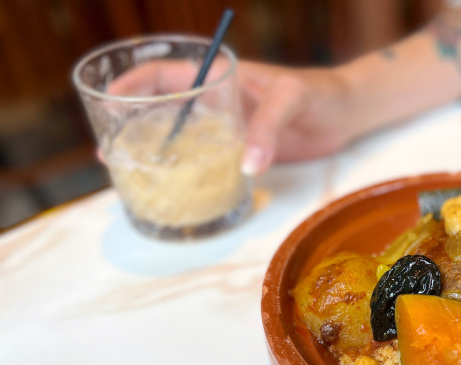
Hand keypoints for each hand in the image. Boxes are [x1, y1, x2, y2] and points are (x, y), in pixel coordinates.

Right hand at [107, 60, 355, 174]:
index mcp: (219, 78)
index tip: (107, 106)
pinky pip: (205, 159)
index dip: (131, 87)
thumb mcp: (292, 99)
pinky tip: (173, 186)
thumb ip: (268, 127)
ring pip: (180, 137)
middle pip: (161, 109)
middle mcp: (215, 102)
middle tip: (109, 152)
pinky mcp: (240, 151)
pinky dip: (186, 170)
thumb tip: (246, 165)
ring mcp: (226, 128)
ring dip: (155, 152)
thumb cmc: (319, 94)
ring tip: (129, 172)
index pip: (163, 75)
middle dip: (131, 126)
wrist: (345, 114)